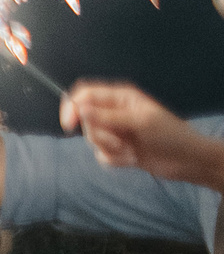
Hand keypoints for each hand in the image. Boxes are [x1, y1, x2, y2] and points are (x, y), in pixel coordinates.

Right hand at [60, 82, 223, 190]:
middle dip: (99, 135)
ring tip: (130, 151)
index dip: (72, 107)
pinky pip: (100, 155)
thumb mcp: (140, 121)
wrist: (184, 160)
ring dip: (109, 149)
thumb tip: (80, 109)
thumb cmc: (170, 135)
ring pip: (92, 139)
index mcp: (121, 97)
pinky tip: (132, 158)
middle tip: (118, 140)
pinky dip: (114, 160)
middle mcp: (114, 112)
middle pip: (85, 120)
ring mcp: (114, 131)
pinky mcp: (115, 148)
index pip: (85, 94)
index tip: (70, 125)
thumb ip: (108, 116)